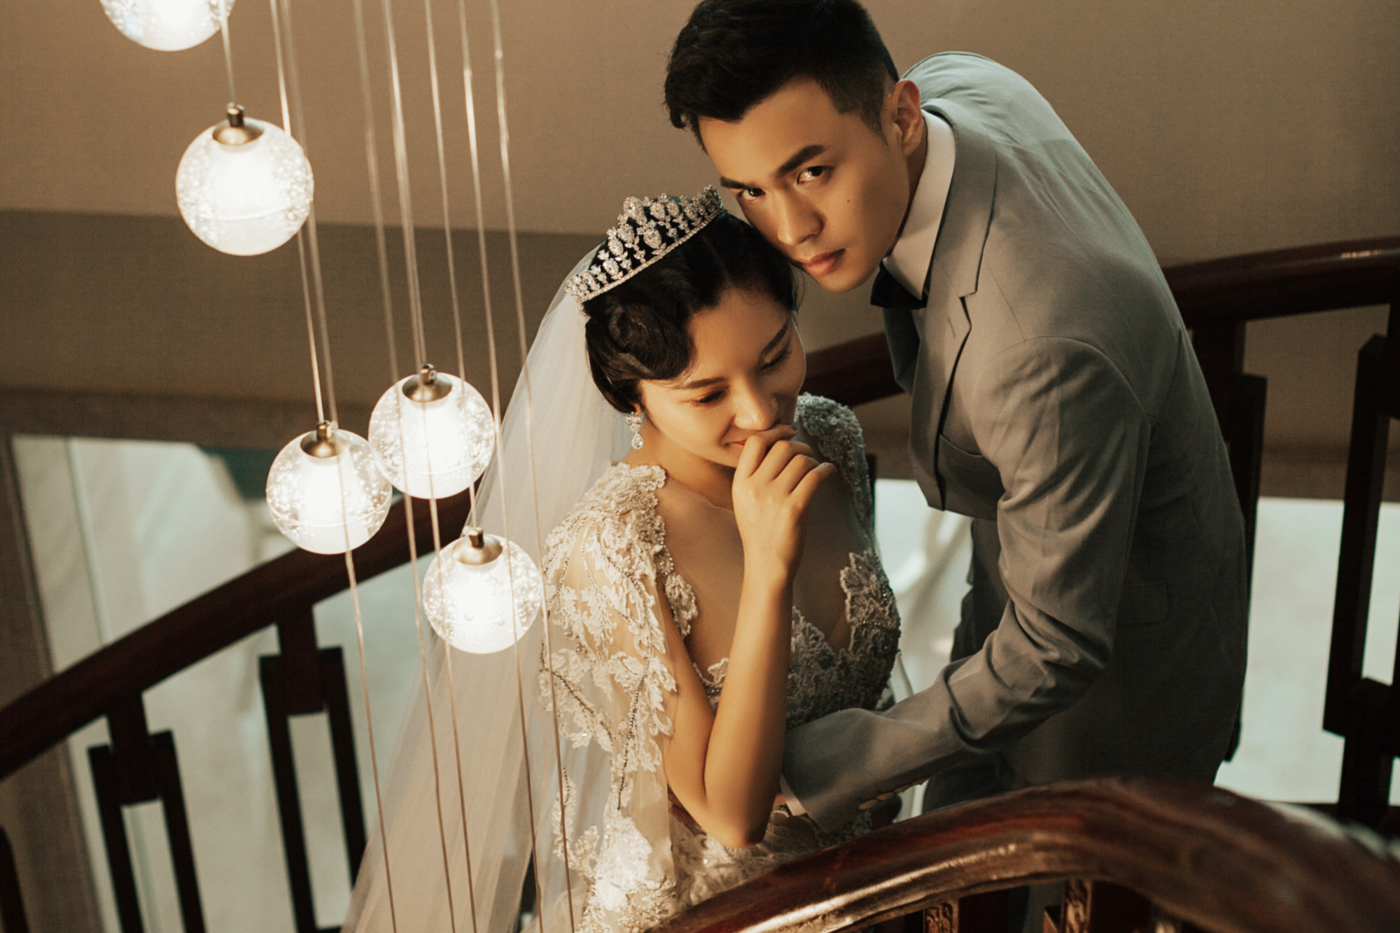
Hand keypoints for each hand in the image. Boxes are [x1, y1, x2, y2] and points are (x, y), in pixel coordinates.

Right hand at [731, 426, 836, 581]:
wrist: (766, 565)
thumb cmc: (760, 531)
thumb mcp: (746, 501)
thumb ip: (756, 475)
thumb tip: (782, 444)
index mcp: (740, 483)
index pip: (755, 442)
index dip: (775, 431)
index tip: (789, 431)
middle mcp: (755, 487)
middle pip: (782, 447)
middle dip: (800, 446)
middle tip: (807, 454)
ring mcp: (774, 498)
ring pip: (801, 461)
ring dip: (814, 460)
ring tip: (817, 469)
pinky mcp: (794, 509)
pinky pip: (815, 476)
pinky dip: (826, 470)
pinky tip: (829, 471)